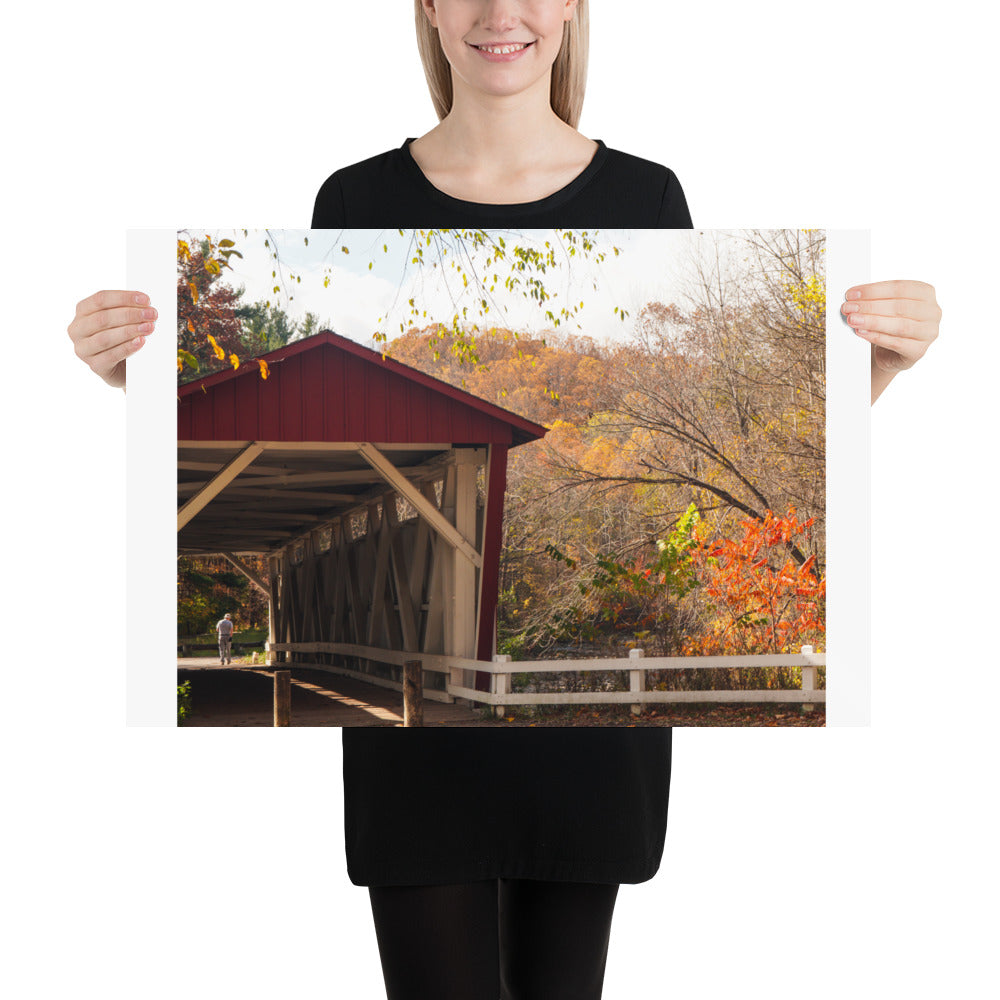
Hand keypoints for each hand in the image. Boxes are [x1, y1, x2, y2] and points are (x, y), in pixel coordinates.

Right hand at [68, 290, 156, 389]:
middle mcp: (78, 330)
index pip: (100, 299)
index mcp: (82, 312)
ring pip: (105, 337)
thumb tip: (145, 305)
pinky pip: (111, 355)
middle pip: (102, 318)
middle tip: (151, 314)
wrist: (124, 368)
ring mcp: (84, 349)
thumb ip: (127, 310)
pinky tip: (140, 342)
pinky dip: (127, 347)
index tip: (145, 299)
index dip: (123, 298)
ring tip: (149, 327)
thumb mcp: (120, 321)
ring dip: (129, 331)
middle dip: (130, 314)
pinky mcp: (95, 366)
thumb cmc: (122, 339)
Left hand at [840, 280, 940, 403]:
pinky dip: (877, 337)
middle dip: (870, 306)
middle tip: (848, 308)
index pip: (899, 287)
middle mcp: (932, 311)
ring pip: (899, 325)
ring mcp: (928, 332)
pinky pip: (897, 343)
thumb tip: (853, 298)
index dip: (873, 290)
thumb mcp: (885, 308)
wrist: (892, 353)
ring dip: (872, 322)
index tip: (851, 294)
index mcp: (925, 293)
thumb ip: (874, 300)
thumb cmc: (889, 325)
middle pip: (899, 306)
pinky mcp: (919, 351)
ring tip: (852, 320)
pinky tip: (862, 333)